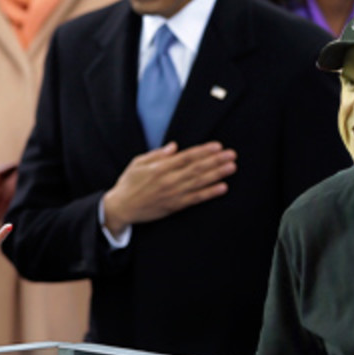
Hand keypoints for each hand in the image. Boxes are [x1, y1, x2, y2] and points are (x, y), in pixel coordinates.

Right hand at [101, 142, 236, 234]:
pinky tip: (222, 187)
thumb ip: (157, 155)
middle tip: (231, 154)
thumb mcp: (138, 163)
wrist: (121, 208)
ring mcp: (173, 194)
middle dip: (215, 161)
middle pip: (196, 168)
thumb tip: (174, 146)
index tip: (217, 146)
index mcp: (159, 168)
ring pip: (199, 182)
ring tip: (231, 167)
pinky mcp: (175, 206)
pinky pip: (195, 199)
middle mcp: (168, 180)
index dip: (203, 151)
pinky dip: (209, 193)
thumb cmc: (129, 183)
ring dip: (217, 174)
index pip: (186, 157)